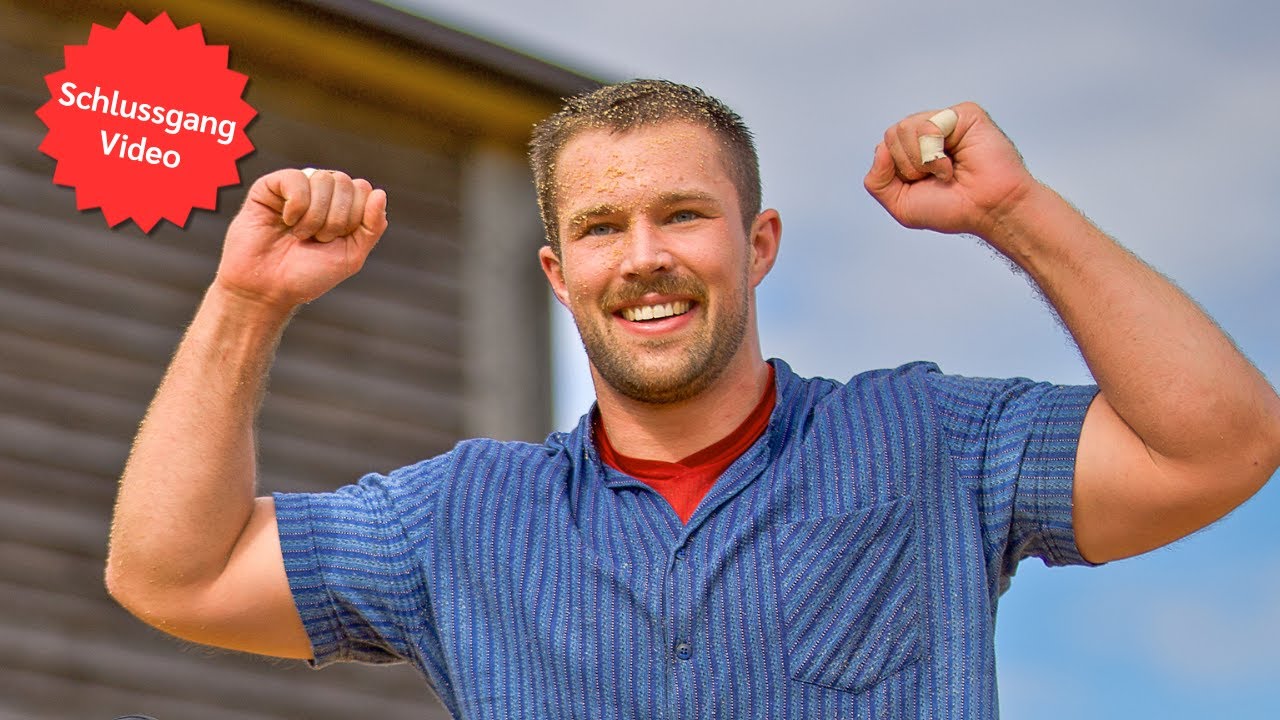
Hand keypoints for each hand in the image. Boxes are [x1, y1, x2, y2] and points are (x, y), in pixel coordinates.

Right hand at [215, 169, 387, 314]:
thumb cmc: (308, 275)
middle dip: (335, 220)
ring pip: (323, 179)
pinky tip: (285, 221)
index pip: (363, 189)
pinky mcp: (270, 187)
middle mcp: (321, 192)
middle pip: (345, 182)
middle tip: (317, 240)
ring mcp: (296, 187)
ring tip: (300, 235)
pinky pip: (296, 179)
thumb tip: (380, 193)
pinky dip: (296, 206)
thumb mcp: (351, 255)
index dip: (354, 217)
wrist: (268, 289)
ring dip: (315, 217)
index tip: (337, 240)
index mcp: (342, 206)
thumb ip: (372, 226)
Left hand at [863, 102, 1035, 238]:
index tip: (923, 186)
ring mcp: (945, 121)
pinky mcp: (962, 114)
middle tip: (937, 178)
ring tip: (947, 171)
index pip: (884, 148)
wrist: (987, 210)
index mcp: (913, 150)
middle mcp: (927, 132)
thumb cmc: (951, 208)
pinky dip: (935, 153)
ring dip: (922, 160)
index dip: (897, 173)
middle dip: (909, 166)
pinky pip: (927, 125)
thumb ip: (877, 180)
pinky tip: (953, 162)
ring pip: (904, 129)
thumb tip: (880, 148)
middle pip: (891, 135)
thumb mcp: (900, 204)